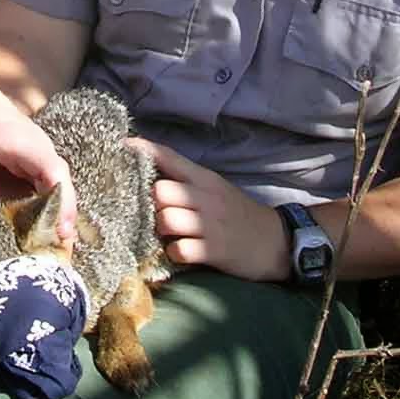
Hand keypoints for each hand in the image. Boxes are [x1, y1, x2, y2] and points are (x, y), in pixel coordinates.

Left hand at [0, 73, 75, 238]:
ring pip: (55, 187)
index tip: (61, 232)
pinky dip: (44, 207)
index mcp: (21, 141)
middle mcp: (37, 147)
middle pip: (61, 185)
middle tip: (58, 254)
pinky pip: (44, 186)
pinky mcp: (31, 162)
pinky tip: (34, 233)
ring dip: (55, 215)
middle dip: (62, 217)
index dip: (62, 202)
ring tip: (50, 251)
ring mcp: (36, 155)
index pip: (54, 172)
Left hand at [130, 138, 287, 281]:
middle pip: (160, 191)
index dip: (143, 150)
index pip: (169, 157)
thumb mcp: (216, 188)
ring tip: (167, 234)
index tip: (121, 145)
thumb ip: (186, 180)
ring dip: (160, 229)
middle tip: (154, 213)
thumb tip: (150, 176)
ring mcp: (210, 225)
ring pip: (165, 220)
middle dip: (150, 203)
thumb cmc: (239, 214)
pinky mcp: (215, 251)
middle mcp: (206, 198)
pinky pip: (179, 249)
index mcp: (205, 179)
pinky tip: (181, 252)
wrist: (278, 241)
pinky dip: (175, 252)